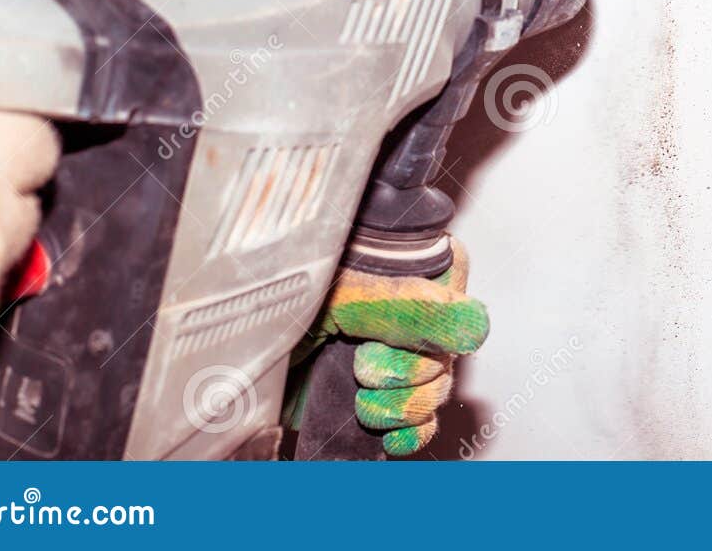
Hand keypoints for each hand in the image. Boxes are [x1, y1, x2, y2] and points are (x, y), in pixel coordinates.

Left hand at [289, 237, 487, 455]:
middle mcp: (417, 319)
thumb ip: (409, 307)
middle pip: (448, 363)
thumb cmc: (284, 300)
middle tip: (362, 362)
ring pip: (435, 397)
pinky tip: (386, 432)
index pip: (463, 311)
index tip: (389, 339)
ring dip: (397, 406)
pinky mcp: (384, 400)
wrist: (239, 350)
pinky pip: (423, 428)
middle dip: (404, 374)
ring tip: (361, 394)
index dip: (434, 335)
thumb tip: (471, 326)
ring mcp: (402, 361)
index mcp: (418, 276)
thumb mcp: (343, 295)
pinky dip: (407, 436)